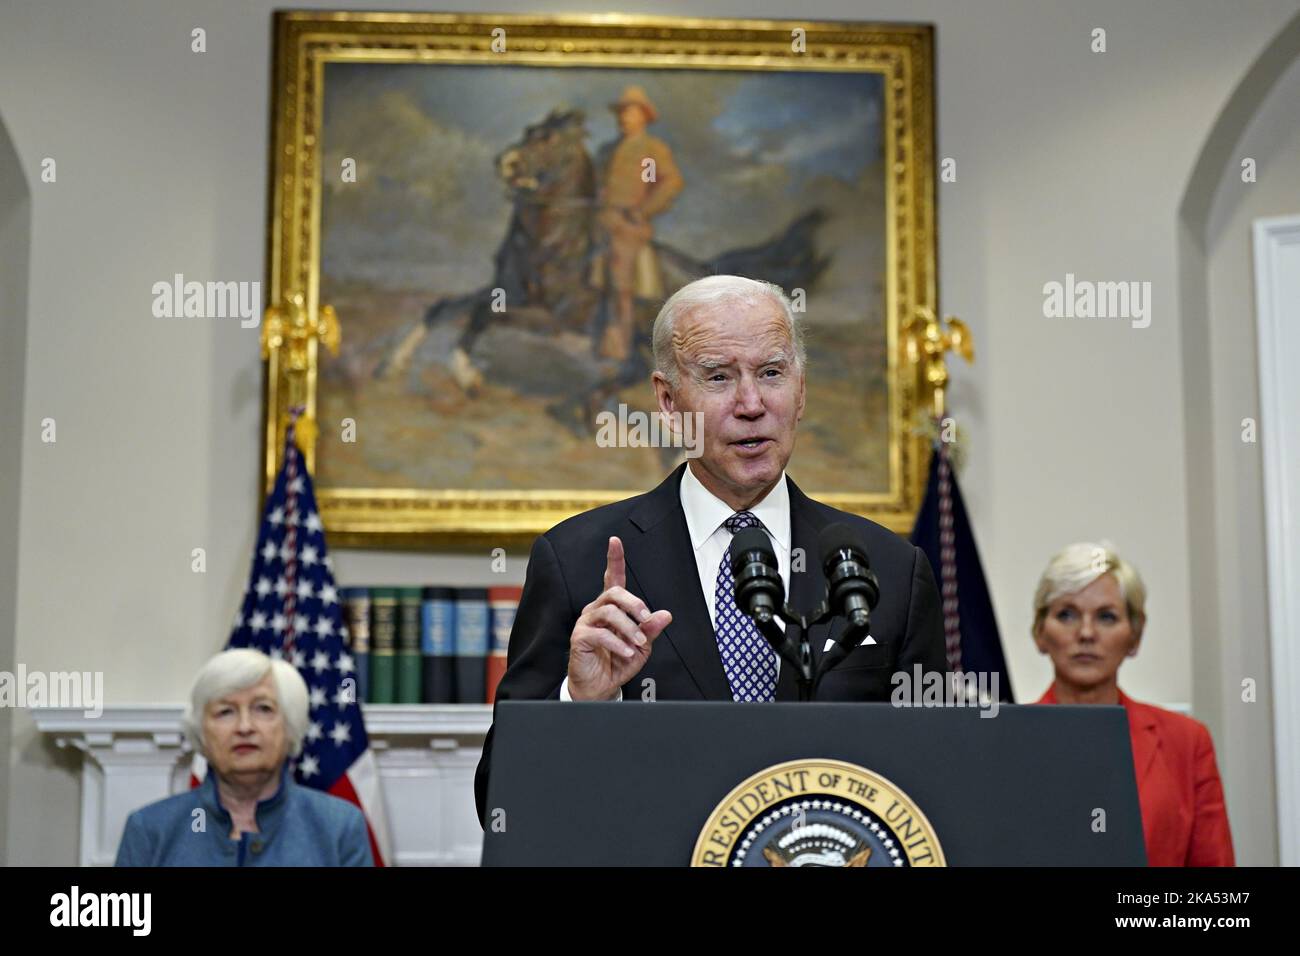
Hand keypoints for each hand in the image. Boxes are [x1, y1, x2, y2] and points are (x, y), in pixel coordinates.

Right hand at [567, 536, 671, 699]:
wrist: (600, 687)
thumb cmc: (617, 662)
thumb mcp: (641, 647)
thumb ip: (650, 630)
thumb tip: (665, 615)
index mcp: (611, 608)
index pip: (612, 578)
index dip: (614, 559)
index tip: (615, 541)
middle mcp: (597, 610)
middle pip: (614, 592)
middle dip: (634, 604)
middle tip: (646, 620)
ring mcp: (586, 623)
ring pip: (609, 611)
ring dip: (629, 627)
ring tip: (638, 643)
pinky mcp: (580, 638)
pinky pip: (600, 633)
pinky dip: (618, 643)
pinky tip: (627, 652)